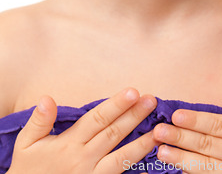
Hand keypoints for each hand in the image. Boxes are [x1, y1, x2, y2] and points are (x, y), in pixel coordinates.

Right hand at [8, 88, 159, 173]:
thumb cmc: (28, 170)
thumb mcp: (26, 144)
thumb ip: (39, 121)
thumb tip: (47, 98)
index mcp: (69, 144)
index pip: (98, 119)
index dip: (116, 105)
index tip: (133, 91)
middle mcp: (84, 159)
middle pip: (114, 134)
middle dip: (134, 116)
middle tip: (152, 100)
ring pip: (122, 158)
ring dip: (142, 143)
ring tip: (160, 130)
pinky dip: (136, 173)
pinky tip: (152, 166)